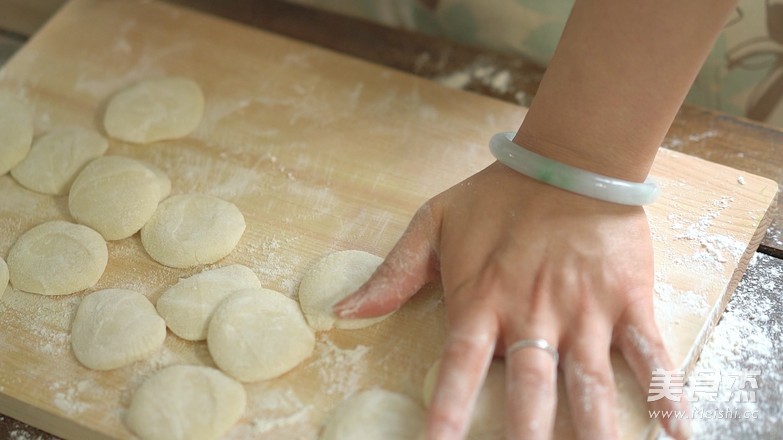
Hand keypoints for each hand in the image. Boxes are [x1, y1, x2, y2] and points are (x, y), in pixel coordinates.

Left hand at [333, 161, 689, 438]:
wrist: (568, 160)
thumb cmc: (497, 196)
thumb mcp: (432, 224)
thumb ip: (393, 274)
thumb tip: (342, 312)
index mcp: (482, 300)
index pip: (458, 370)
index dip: (446, 416)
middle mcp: (532, 315)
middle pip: (528, 391)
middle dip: (525, 438)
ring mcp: (584, 311)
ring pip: (590, 384)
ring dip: (594, 431)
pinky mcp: (627, 300)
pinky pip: (649, 354)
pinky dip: (666, 393)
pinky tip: (679, 431)